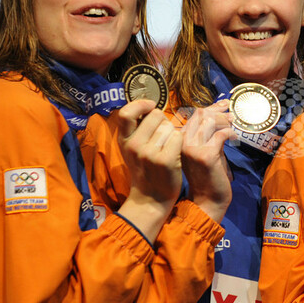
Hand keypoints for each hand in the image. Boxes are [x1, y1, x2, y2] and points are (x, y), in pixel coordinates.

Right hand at [116, 99, 182, 241]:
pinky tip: (175, 154)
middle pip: (156, 115)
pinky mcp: (165, 160)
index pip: (125, 112)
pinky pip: (178, 136)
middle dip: (163, 122)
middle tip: (163, 138)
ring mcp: (149, 153)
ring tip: (167, 149)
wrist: (152, 198)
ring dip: (172, 134)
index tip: (151, 106)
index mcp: (123, 141)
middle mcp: (133, 145)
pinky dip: (180, 143)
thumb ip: (136, 128)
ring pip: (169, 126)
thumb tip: (148, 104)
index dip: (140, 104)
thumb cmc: (146, 169)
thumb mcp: (132, 148)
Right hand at [181, 100, 234, 223]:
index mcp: (178, 140)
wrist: (207, 200)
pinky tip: (234, 138)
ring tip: (234, 124)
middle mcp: (181, 142)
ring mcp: (191, 148)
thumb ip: (208, 135)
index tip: (224, 104)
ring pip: (210, 121)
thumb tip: (221, 116)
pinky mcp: (205, 155)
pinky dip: (230, 133)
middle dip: (219, 110)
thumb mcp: (204, 150)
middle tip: (232, 114)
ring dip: (225, 120)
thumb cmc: (208, 176)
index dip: (211, 107)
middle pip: (201, 114)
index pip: (194, 115)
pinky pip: (220, 134)